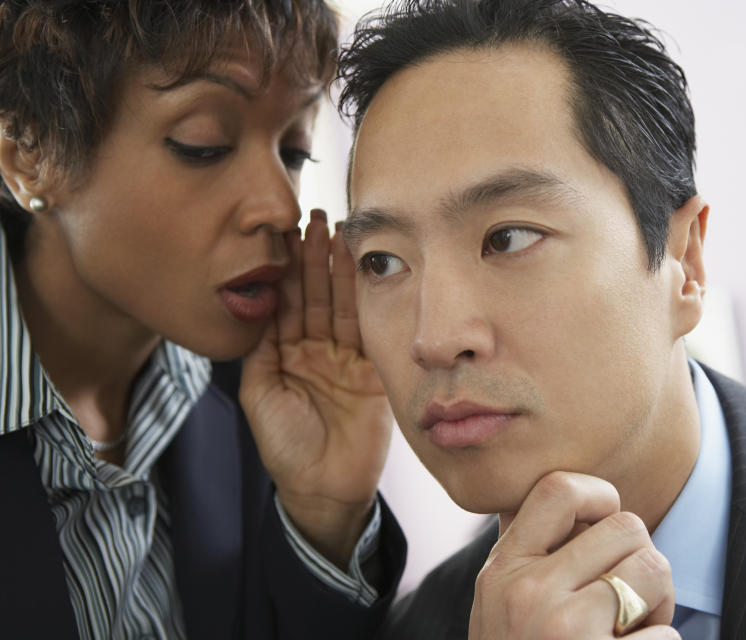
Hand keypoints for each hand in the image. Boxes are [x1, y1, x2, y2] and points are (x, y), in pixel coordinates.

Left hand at [240, 210, 392, 568]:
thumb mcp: (259, 397)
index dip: (288, 268)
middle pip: (316, 295)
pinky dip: (368, 300)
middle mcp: (317, 351)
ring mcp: (347, 359)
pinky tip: (367, 271)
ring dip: (342, 270)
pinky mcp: (374, 371)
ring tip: (342, 233)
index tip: (288, 233)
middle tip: (318, 218)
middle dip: (316, 257)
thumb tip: (259, 306)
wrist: (325, 489)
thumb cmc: (286, 449)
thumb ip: (259, 352)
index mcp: (287, 355)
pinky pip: (369, 330)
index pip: (288, 302)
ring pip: (343, 306)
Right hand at [469, 471, 678, 639]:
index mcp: (503, 570)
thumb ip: (532, 557)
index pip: (558, 489)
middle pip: (626, 526)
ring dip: (659, 604)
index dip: (598, 495)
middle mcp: (529, 593)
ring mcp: (565, 630)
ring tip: (629, 633)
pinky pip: (666, 637)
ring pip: (655, 570)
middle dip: (640, 560)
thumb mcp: (501, 607)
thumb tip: (583, 501)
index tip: (604, 523)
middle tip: (625, 602)